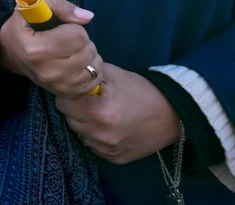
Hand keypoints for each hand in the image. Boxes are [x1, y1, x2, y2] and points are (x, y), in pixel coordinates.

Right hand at [0, 0, 102, 97]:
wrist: (10, 52)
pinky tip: (80, 64)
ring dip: (90, 56)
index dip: (74, 27)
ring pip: (94, 68)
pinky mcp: (65, 93)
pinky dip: (91, 70)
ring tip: (74, 52)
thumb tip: (88, 17)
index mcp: (37, 49)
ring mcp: (57, 85)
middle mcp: (48, 71)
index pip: (78, 36)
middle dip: (83, 41)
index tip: (63, 28)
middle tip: (69, 40)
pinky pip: (93, 82)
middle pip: (88, 52)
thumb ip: (62, 7)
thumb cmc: (24, 26)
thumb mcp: (35, 7)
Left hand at [55, 66, 180, 164]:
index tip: (79, 90)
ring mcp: (107, 149)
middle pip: (69, 119)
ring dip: (85, 123)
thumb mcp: (113, 74)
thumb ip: (87, 74)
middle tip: (92, 101)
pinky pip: (93, 146)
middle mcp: (100, 134)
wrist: (172, 114)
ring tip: (103, 114)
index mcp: (98, 111)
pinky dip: (97, 137)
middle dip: (76, 108)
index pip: (62, 103)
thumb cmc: (141, 90)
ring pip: (80, 134)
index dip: (68, 93)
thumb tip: (67, 74)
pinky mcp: (114, 159)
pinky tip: (111, 127)